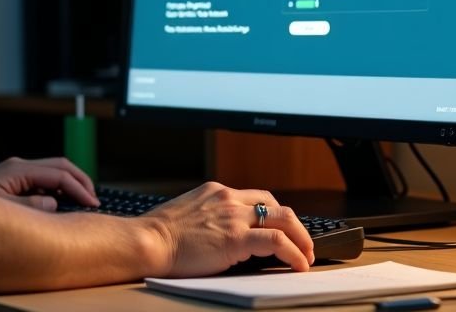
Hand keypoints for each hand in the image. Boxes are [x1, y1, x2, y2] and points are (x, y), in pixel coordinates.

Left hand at [0, 156, 98, 210]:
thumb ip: (29, 208)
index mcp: (18, 170)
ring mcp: (16, 174)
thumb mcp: (0, 209)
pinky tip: (62, 206)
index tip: (93, 205)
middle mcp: (19, 168)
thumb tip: (53, 205)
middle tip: (95, 201)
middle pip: (60, 167)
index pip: (59, 174)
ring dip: (70, 186)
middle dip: (80, 182)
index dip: (79, 189)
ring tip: (84, 203)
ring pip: (53, 173)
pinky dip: (57, 191)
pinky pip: (42, 183)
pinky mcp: (12, 182)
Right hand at [141, 183, 314, 275]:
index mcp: (216, 191)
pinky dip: (294, 253)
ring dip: (301, 239)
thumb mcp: (188, 213)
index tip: (284, 230)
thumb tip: (222, 233)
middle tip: (304, 244)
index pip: (258, 198)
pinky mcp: (235, 238)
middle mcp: (228, 198)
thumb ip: (209, 216)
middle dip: (296, 226)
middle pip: (277, 205)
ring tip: (306, 256)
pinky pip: (277, 241)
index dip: (277, 215)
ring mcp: (234, 216)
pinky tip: (299, 264)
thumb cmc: (159, 234)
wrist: (148, 241)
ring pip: (284, 219)